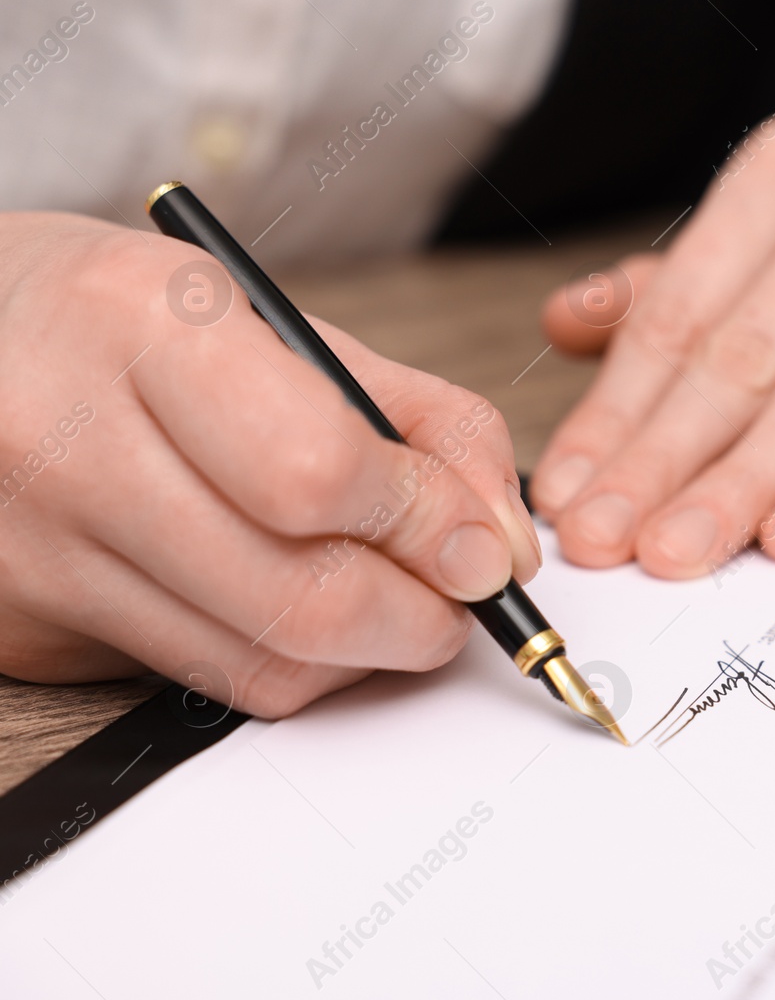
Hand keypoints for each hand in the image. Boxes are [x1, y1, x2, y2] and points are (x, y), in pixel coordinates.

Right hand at [0, 213, 539, 715]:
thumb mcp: (276, 318)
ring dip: (363, 654)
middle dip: (421, 619)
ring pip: (261, 665)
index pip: (320, 473)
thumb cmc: (124, 323)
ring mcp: (32, 550)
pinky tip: (286, 601)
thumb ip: (418, 420)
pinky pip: (202, 680)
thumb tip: (501, 543)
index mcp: (138, 325)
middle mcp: (64, 441)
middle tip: (456, 600)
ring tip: (386, 597)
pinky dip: (282, 660)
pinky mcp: (26, 628)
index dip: (428, 526)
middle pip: (301, 597)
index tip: (482, 549)